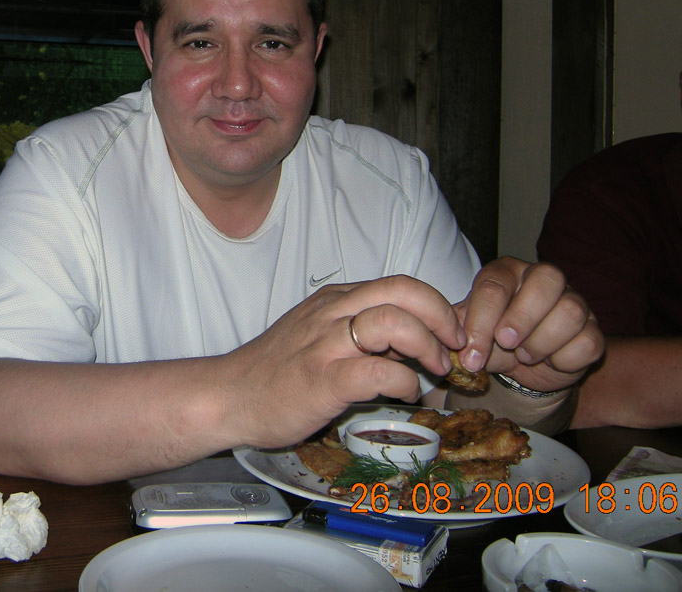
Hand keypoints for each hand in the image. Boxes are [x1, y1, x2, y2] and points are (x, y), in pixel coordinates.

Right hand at [221, 275, 466, 449]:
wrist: (227, 396)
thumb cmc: (275, 372)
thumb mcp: (318, 335)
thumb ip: (360, 332)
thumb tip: (414, 340)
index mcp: (334, 300)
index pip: (398, 284)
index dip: (435, 305)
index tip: (449, 333)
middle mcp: (332, 313)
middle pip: (403, 291)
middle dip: (441, 316)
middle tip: (454, 346)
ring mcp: (326, 345)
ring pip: (393, 323)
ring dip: (427, 346)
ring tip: (435, 370)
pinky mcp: (323, 380)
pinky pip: (378, 372)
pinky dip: (404, 381)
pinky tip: (405, 393)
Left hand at [454, 257, 603, 392]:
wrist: (525, 367)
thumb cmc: (495, 341)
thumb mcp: (473, 334)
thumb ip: (460, 331)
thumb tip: (452, 341)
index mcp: (507, 272)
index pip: (494, 286)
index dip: (481, 323)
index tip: (472, 355)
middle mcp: (544, 279)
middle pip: (546, 280)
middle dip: (521, 318)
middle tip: (506, 343)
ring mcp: (574, 301)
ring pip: (571, 311)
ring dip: (542, 342)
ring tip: (525, 355)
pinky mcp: (593, 330)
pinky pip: (588, 341)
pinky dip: (565, 359)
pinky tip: (550, 362)